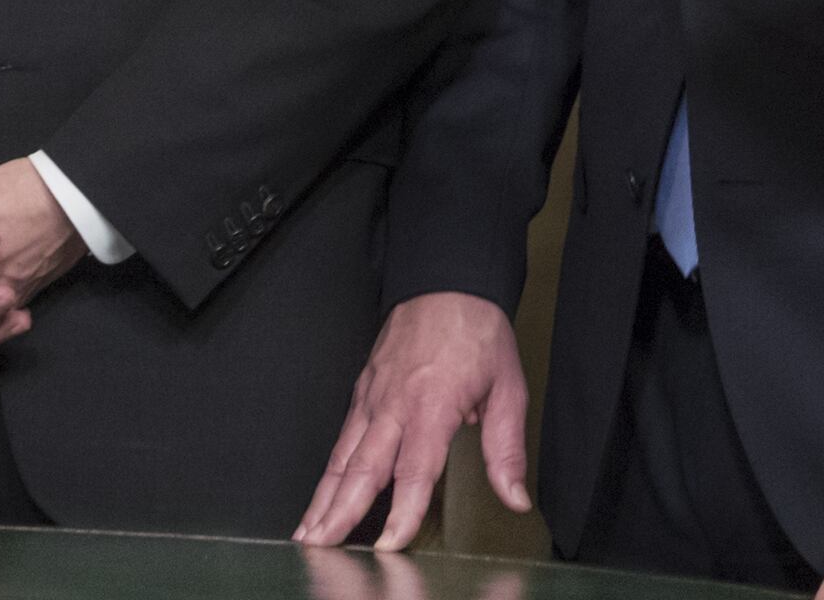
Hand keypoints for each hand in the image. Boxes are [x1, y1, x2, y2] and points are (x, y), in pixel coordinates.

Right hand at [295, 292, 530, 548]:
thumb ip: (506, 449)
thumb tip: (514, 495)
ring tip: (309, 531)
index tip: (390, 543)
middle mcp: (395, 403)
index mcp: (433, 404)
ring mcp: (373, 396)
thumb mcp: (508, 388)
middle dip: (340, 511)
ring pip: (342, 456)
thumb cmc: (476, 330)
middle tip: (323, 545)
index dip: (403, 511)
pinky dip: (328, 470)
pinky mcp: (363, 390)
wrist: (446, 279)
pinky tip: (321, 493)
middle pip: (363, 468)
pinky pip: (342, 437)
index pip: (415, 470)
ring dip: (323, 497)